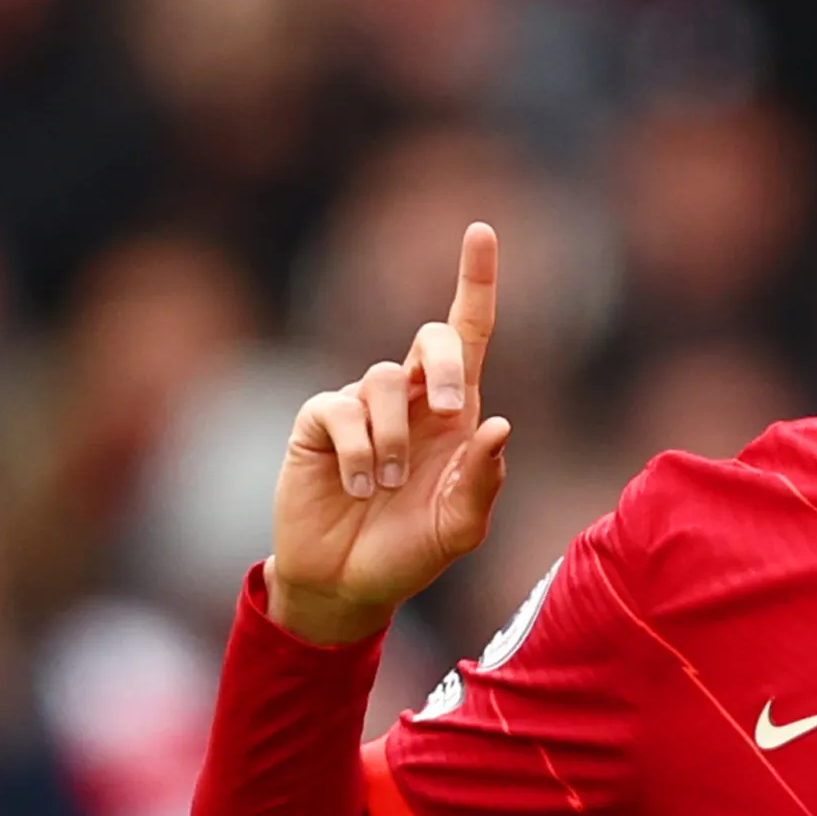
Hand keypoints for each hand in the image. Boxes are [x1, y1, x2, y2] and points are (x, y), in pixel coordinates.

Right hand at [266, 222, 511, 644]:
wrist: (346, 586)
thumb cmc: (409, 553)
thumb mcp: (459, 528)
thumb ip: (483, 481)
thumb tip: (498, 425)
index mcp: (453, 414)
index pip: (468, 333)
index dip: (475, 281)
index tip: (481, 229)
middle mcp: (409, 399)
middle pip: (431, 339)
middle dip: (447, 363)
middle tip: (452, 410)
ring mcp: (360, 407)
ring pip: (383, 381)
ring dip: (393, 439)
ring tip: (386, 488)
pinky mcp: (318, 423)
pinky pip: (341, 410)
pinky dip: (358, 452)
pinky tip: (358, 488)